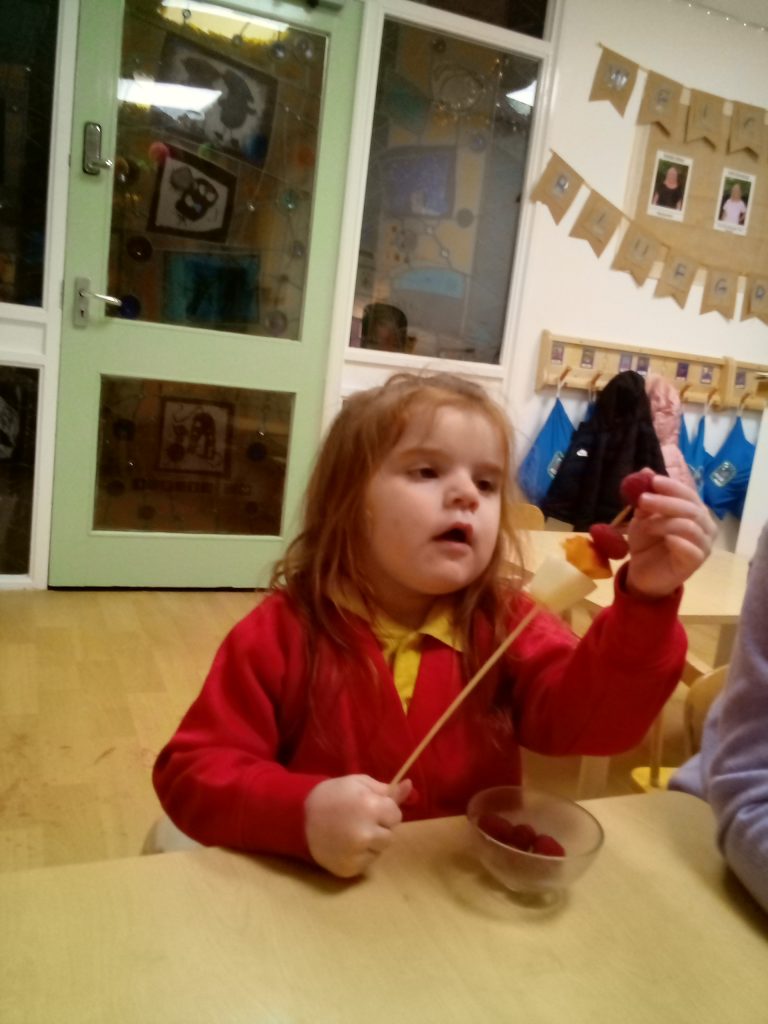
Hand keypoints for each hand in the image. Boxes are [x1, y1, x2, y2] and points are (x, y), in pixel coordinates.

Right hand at [304, 775, 412, 877]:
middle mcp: (366, 833)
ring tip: (352, 833)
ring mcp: (356, 853)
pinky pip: (366, 864)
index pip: (396, 815)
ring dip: (372, 843)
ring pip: (380, 850)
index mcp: (370, 807)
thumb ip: (387, 789)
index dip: (384, 811)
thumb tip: (410, 786)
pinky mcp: (349, 869)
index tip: (369, 808)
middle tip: (359, 820)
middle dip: (379, 827)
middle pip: (390, 835)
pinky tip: (345, 845)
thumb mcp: (360, 784)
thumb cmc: (334, 795)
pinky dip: (359, 856)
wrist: (301, 817)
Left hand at [625, 473, 715, 599]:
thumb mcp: (642, 518)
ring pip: (690, 526)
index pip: (688, 493)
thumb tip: (645, 470)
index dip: (672, 486)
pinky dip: (677, 541)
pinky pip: (692, 549)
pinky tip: (666, 540)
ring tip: (644, 525)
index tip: (652, 480)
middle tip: (643, 499)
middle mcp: (705, 526)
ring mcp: (704, 545)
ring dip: (664, 522)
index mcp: (694, 511)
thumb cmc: (647, 543)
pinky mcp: (697, 562)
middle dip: (666, 501)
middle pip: (691, 508)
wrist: (642, 574)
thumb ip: (646, 497)